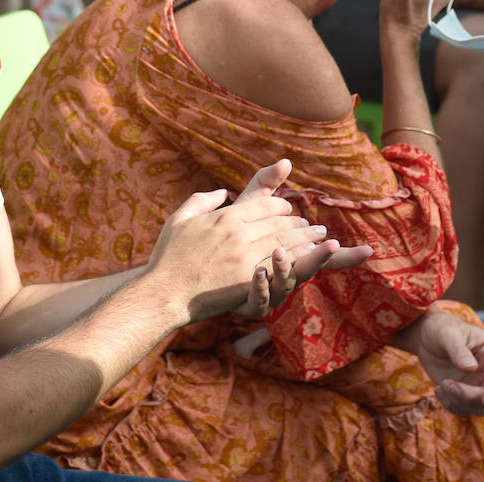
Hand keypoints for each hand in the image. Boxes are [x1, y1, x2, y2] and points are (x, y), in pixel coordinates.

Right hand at [146, 160, 332, 324]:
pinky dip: (298, 258)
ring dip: (306, 238)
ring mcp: (244, 255)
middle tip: (314, 225)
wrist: (164, 292)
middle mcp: (238, 232)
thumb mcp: (180, 219)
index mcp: (226, 216)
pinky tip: (307, 257)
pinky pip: (280, 264)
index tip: (290, 210)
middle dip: (300, 222)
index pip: (266, 204)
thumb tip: (223, 192)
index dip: (283, 206)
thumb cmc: (168, 258)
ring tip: (320, 237)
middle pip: (281, 222)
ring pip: (285, 241)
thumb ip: (203, 200)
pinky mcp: (247, 279)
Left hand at [231, 161, 372, 320]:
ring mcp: (268, 294)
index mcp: (290, 257)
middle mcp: (283, 277)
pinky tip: (258, 272)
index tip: (368, 251)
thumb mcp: (246, 208)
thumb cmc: (223, 237)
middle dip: (322, 258)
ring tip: (282, 252)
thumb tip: (286, 160)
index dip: (345, 255)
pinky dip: (260, 287)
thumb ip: (266, 187)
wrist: (194, 268)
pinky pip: (258, 301)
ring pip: (285, 286)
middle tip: (332, 244)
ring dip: (287, 268)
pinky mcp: (247, 306)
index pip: (322, 256)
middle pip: (309, 269)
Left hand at [400, 309, 483, 416]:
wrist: (426, 337)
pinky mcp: (465, 393)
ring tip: (442, 385)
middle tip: (448, 385)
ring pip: (479, 407)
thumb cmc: (440, 328)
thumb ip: (459, 350)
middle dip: (471, 397)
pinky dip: (450, 404)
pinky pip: (464, 409)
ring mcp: (478, 384)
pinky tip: (438, 389)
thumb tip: (471, 368)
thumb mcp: (448, 334)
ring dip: (459, 402)